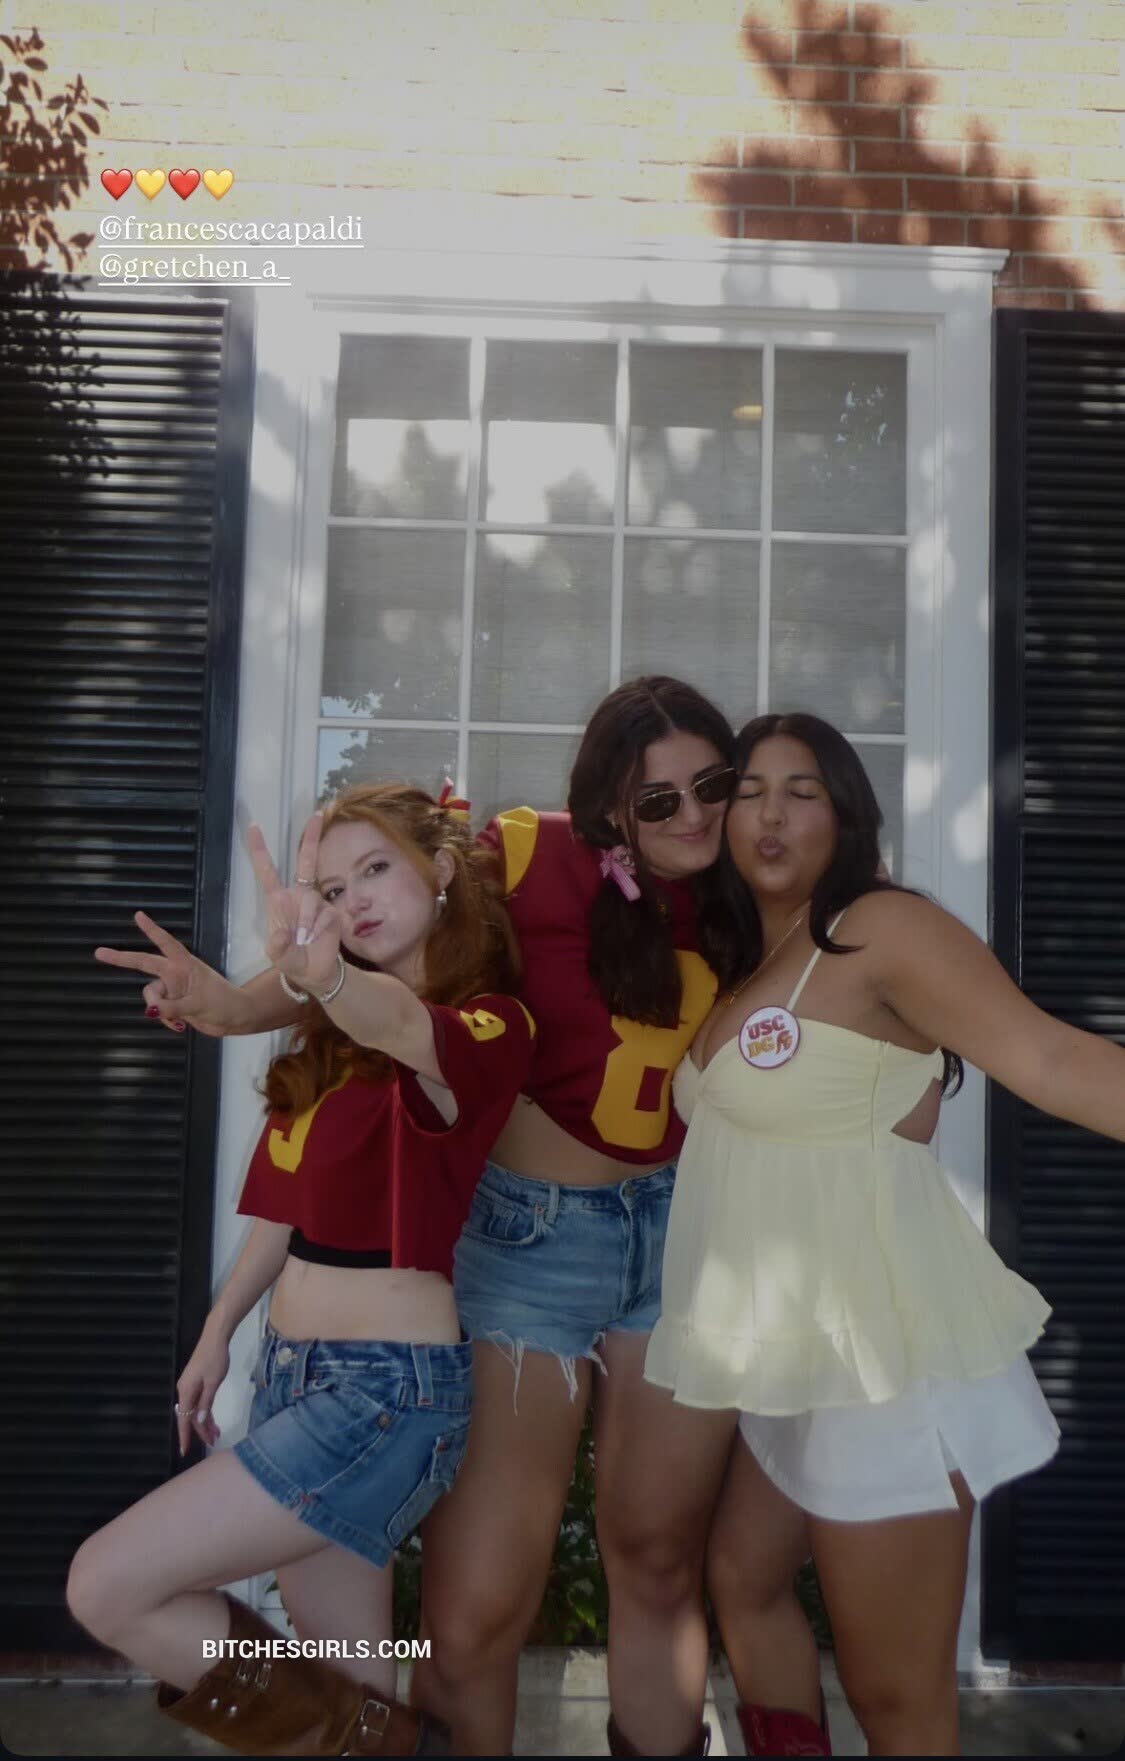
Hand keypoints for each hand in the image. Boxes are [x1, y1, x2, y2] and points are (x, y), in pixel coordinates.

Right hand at [95, 912, 247, 1035]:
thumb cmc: (224, 1004)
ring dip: (158, 1010)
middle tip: (98, 952)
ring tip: (177, 1020)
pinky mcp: (174, 1003)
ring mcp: (174, 989)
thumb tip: (149, 1010)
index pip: (166, 943)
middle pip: (144, 964)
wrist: (236, 1019)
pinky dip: (165, 1020)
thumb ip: (171, 1008)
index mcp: (185, 966)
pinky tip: (179, 1026)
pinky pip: (158, 1011)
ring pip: (151, 996)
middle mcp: (176, 974)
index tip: (138, 915)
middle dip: (122, 959)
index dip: (151, 930)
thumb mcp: (197, 1005)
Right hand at [175, 1326, 229, 1454]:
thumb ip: (206, 1402)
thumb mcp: (213, 1382)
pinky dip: (206, 1411)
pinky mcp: (196, 1382)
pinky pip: (199, 1401)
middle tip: (213, 1441)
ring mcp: (190, 1386)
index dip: (185, 1437)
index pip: (184, 1420)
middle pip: (190, 1416)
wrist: (215, 1337)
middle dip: (200, 1431)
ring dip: (205, 1422)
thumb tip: (199, 1421)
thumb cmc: (215, 1358)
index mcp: (186, 1392)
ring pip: (196, 1410)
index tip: (184, 1451)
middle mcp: (184, 1391)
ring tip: (216, 1434)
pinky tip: (213, 1420)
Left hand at [247, 813, 342, 993]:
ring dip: (306, 924)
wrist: (315, 972)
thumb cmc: (291, 959)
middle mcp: (298, 895)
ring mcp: (316, 902)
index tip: (254, 826)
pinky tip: (315, 939)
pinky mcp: (331, 912)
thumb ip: (277, 945)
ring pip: (311, 901)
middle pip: (306, 861)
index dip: (259, 849)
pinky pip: (324, 915)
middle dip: (311, 837)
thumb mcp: (277, 955)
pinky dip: (318, 930)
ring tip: (303, 940)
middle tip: (316, 813)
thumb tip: (283, 935)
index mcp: (279, 900)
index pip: (267, 870)